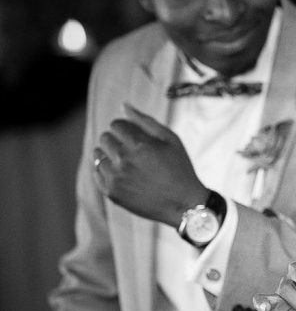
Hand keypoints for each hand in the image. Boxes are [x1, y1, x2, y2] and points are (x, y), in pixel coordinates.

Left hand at [93, 104, 207, 225]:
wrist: (184, 204)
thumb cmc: (180, 169)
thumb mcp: (171, 140)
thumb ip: (146, 121)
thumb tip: (124, 105)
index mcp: (139, 144)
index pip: (116, 124)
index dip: (127, 129)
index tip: (138, 138)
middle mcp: (124, 159)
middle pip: (105, 138)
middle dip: (118, 140)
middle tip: (135, 152)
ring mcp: (115, 177)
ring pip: (98, 154)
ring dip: (110, 155)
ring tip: (128, 163)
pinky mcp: (111, 192)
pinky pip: (97, 172)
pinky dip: (107, 170)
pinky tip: (123, 174)